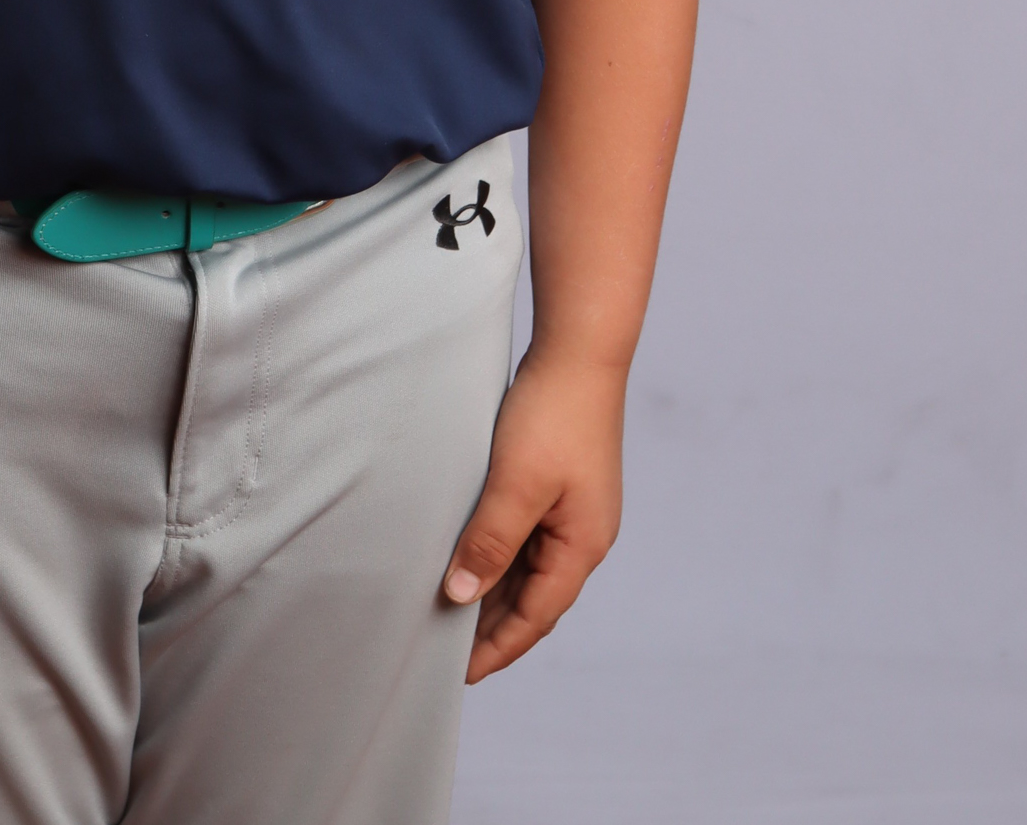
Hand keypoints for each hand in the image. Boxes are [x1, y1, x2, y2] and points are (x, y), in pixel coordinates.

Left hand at [443, 348, 624, 680]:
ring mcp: (573, 511)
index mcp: (581, 546)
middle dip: (493, 627)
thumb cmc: (553, 415)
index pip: (536, 618)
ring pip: (527, 568)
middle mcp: (583, 536)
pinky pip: (525, 537)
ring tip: (448, 611)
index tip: (459, 674)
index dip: (498, 648)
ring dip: (492, 590)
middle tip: (443, 650)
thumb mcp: (516, 484)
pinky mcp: (559, 485)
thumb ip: (490, 542)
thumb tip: (461, 596)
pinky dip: (497, 555)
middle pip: (533, 599)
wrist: (579, 351)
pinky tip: (468, 557)